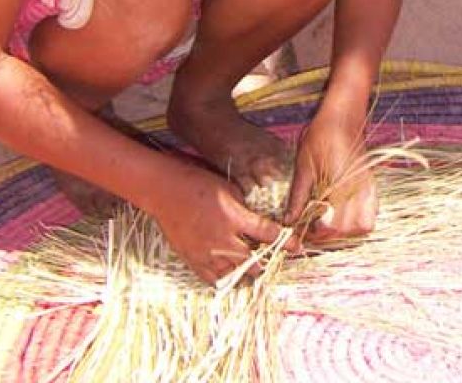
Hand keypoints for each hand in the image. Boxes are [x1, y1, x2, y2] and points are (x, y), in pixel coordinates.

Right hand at [153, 162, 298, 285]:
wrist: (163, 190)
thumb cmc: (196, 182)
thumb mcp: (226, 186)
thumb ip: (243, 206)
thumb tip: (256, 217)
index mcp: (233, 217)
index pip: (267, 233)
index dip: (285, 242)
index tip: (298, 248)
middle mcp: (222, 239)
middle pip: (253, 261)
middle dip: (267, 261)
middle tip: (273, 259)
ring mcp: (206, 252)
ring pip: (235, 274)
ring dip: (248, 272)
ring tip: (255, 269)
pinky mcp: (192, 259)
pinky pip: (213, 279)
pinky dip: (226, 280)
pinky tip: (232, 276)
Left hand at [284, 109, 377, 242]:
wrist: (343, 115)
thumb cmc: (321, 134)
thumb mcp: (303, 165)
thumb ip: (298, 196)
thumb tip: (289, 221)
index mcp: (341, 186)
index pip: (332, 226)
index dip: (316, 234)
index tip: (302, 231)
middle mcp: (359, 191)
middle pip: (351, 231)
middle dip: (331, 236)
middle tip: (313, 230)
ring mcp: (368, 188)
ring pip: (365, 226)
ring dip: (347, 232)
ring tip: (327, 224)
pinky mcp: (371, 184)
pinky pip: (371, 213)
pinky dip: (358, 221)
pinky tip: (342, 214)